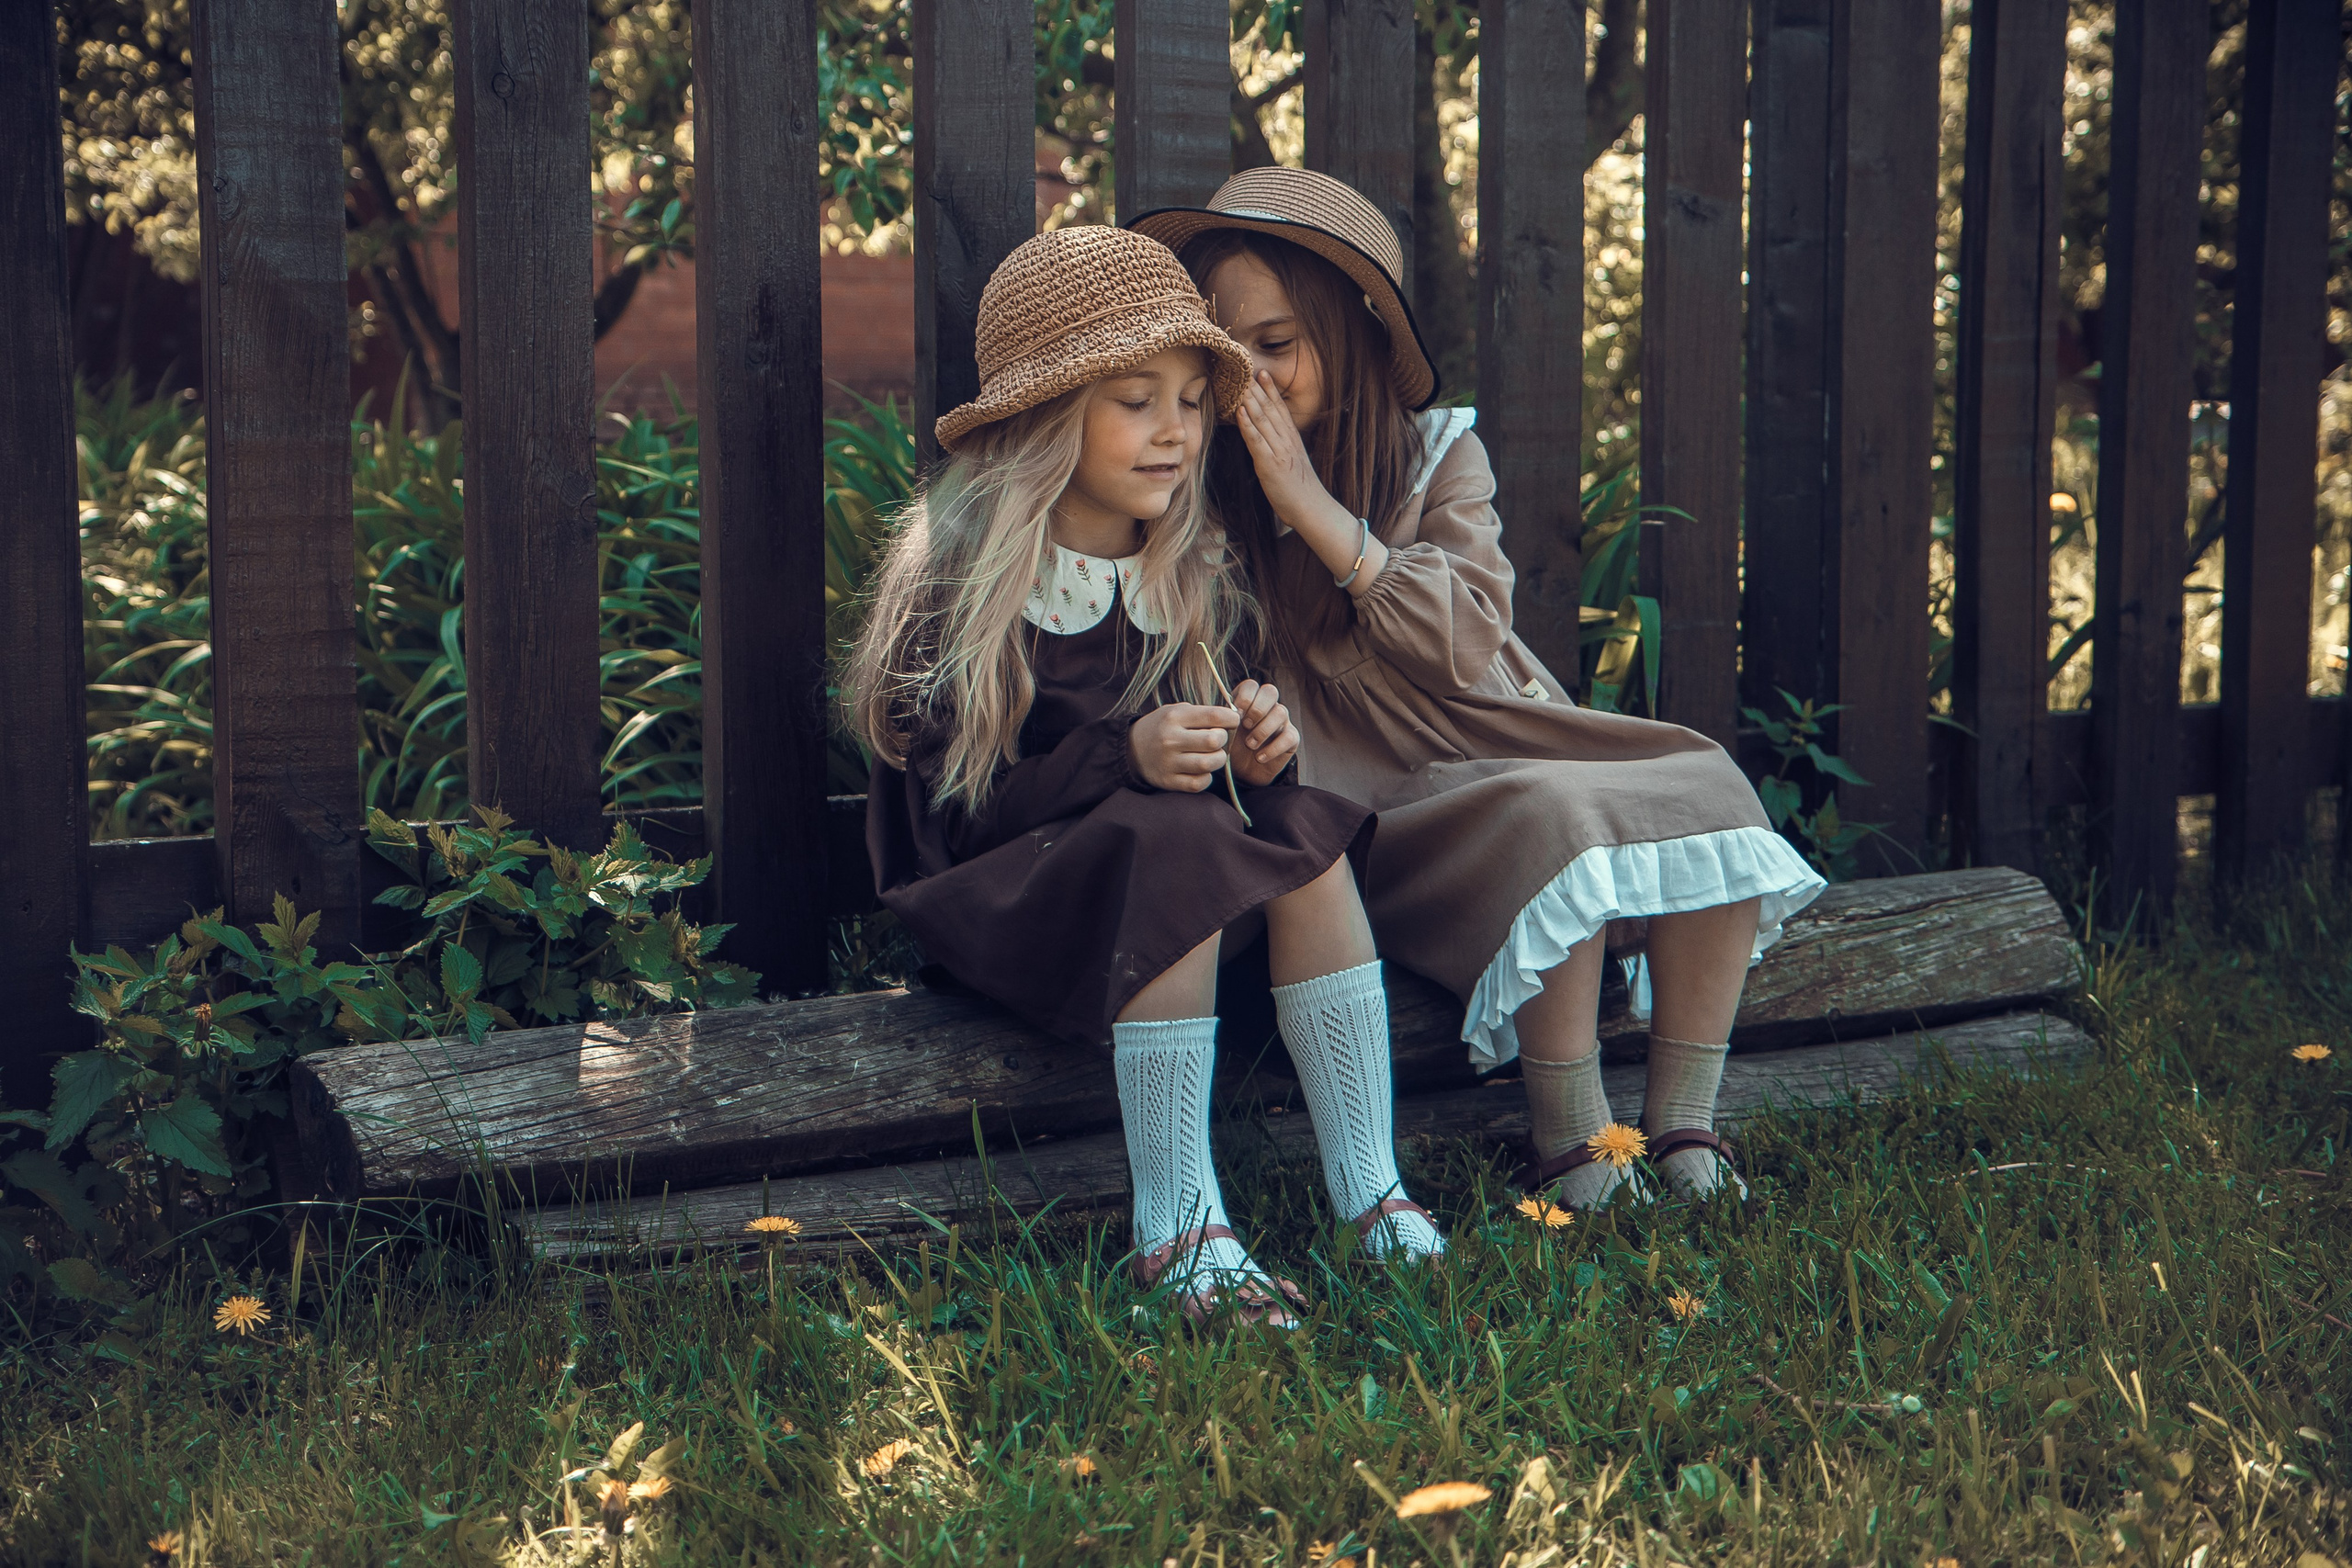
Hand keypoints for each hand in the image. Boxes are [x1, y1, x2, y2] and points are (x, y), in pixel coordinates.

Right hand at [1129, 702, 1239, 791]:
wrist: (1131, 750)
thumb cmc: (1162, 727)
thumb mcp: (1175, 711)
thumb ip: (1201, 713)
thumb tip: (1233, 717)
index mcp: (1174, 717)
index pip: (1213, 715)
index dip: (1231, 718)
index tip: (1233, 720)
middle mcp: (1170, 739)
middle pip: (1213, 741)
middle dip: (1224, 739)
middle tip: (1219, 739)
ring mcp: (1168, 762)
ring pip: (1208, 763)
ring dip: (1218, 759)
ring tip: (1214, 755)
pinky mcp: (1168, 781)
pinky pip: (1198, 783)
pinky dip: (1206, 777)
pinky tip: (1203, 770)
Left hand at [1228, 678, 1300, 786]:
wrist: (1242, 771)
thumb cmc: (1232, 746)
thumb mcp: (1223, 731)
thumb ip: (1225, 719)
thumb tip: (1232, 713)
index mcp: (1248, 700)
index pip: (1251, 685)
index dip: (1245, 697)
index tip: (1236, 715)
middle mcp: (1267, 706)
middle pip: (1270, 691)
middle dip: (1257, 709)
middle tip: (1245, 726)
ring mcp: (1281, 721)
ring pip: (1281, 712)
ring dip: (1262, 730)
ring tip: (1250, 745)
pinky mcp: (1291, 738)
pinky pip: (1289, 736)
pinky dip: (1273, 748)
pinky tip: (1260, 757)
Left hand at [1234, 370, 1386, 589]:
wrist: (1312, 510)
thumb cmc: (1301, 492)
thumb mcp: (1294, 465)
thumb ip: (1284, 450)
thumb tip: (1272, 442)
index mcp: (1293, 441)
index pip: (1281, 410)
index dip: (1271, 390)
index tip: (1262, 373)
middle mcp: (1287, 441)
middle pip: (1270, 409)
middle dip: (1257, 388)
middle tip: (1246, 367)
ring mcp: (1279, 451)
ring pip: (1263, 420)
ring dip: (1250, 399)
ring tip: (1240, 381)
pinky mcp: (1270, 464)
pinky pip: (1257, 441)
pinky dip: (1248, 425)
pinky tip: (1240, 411)